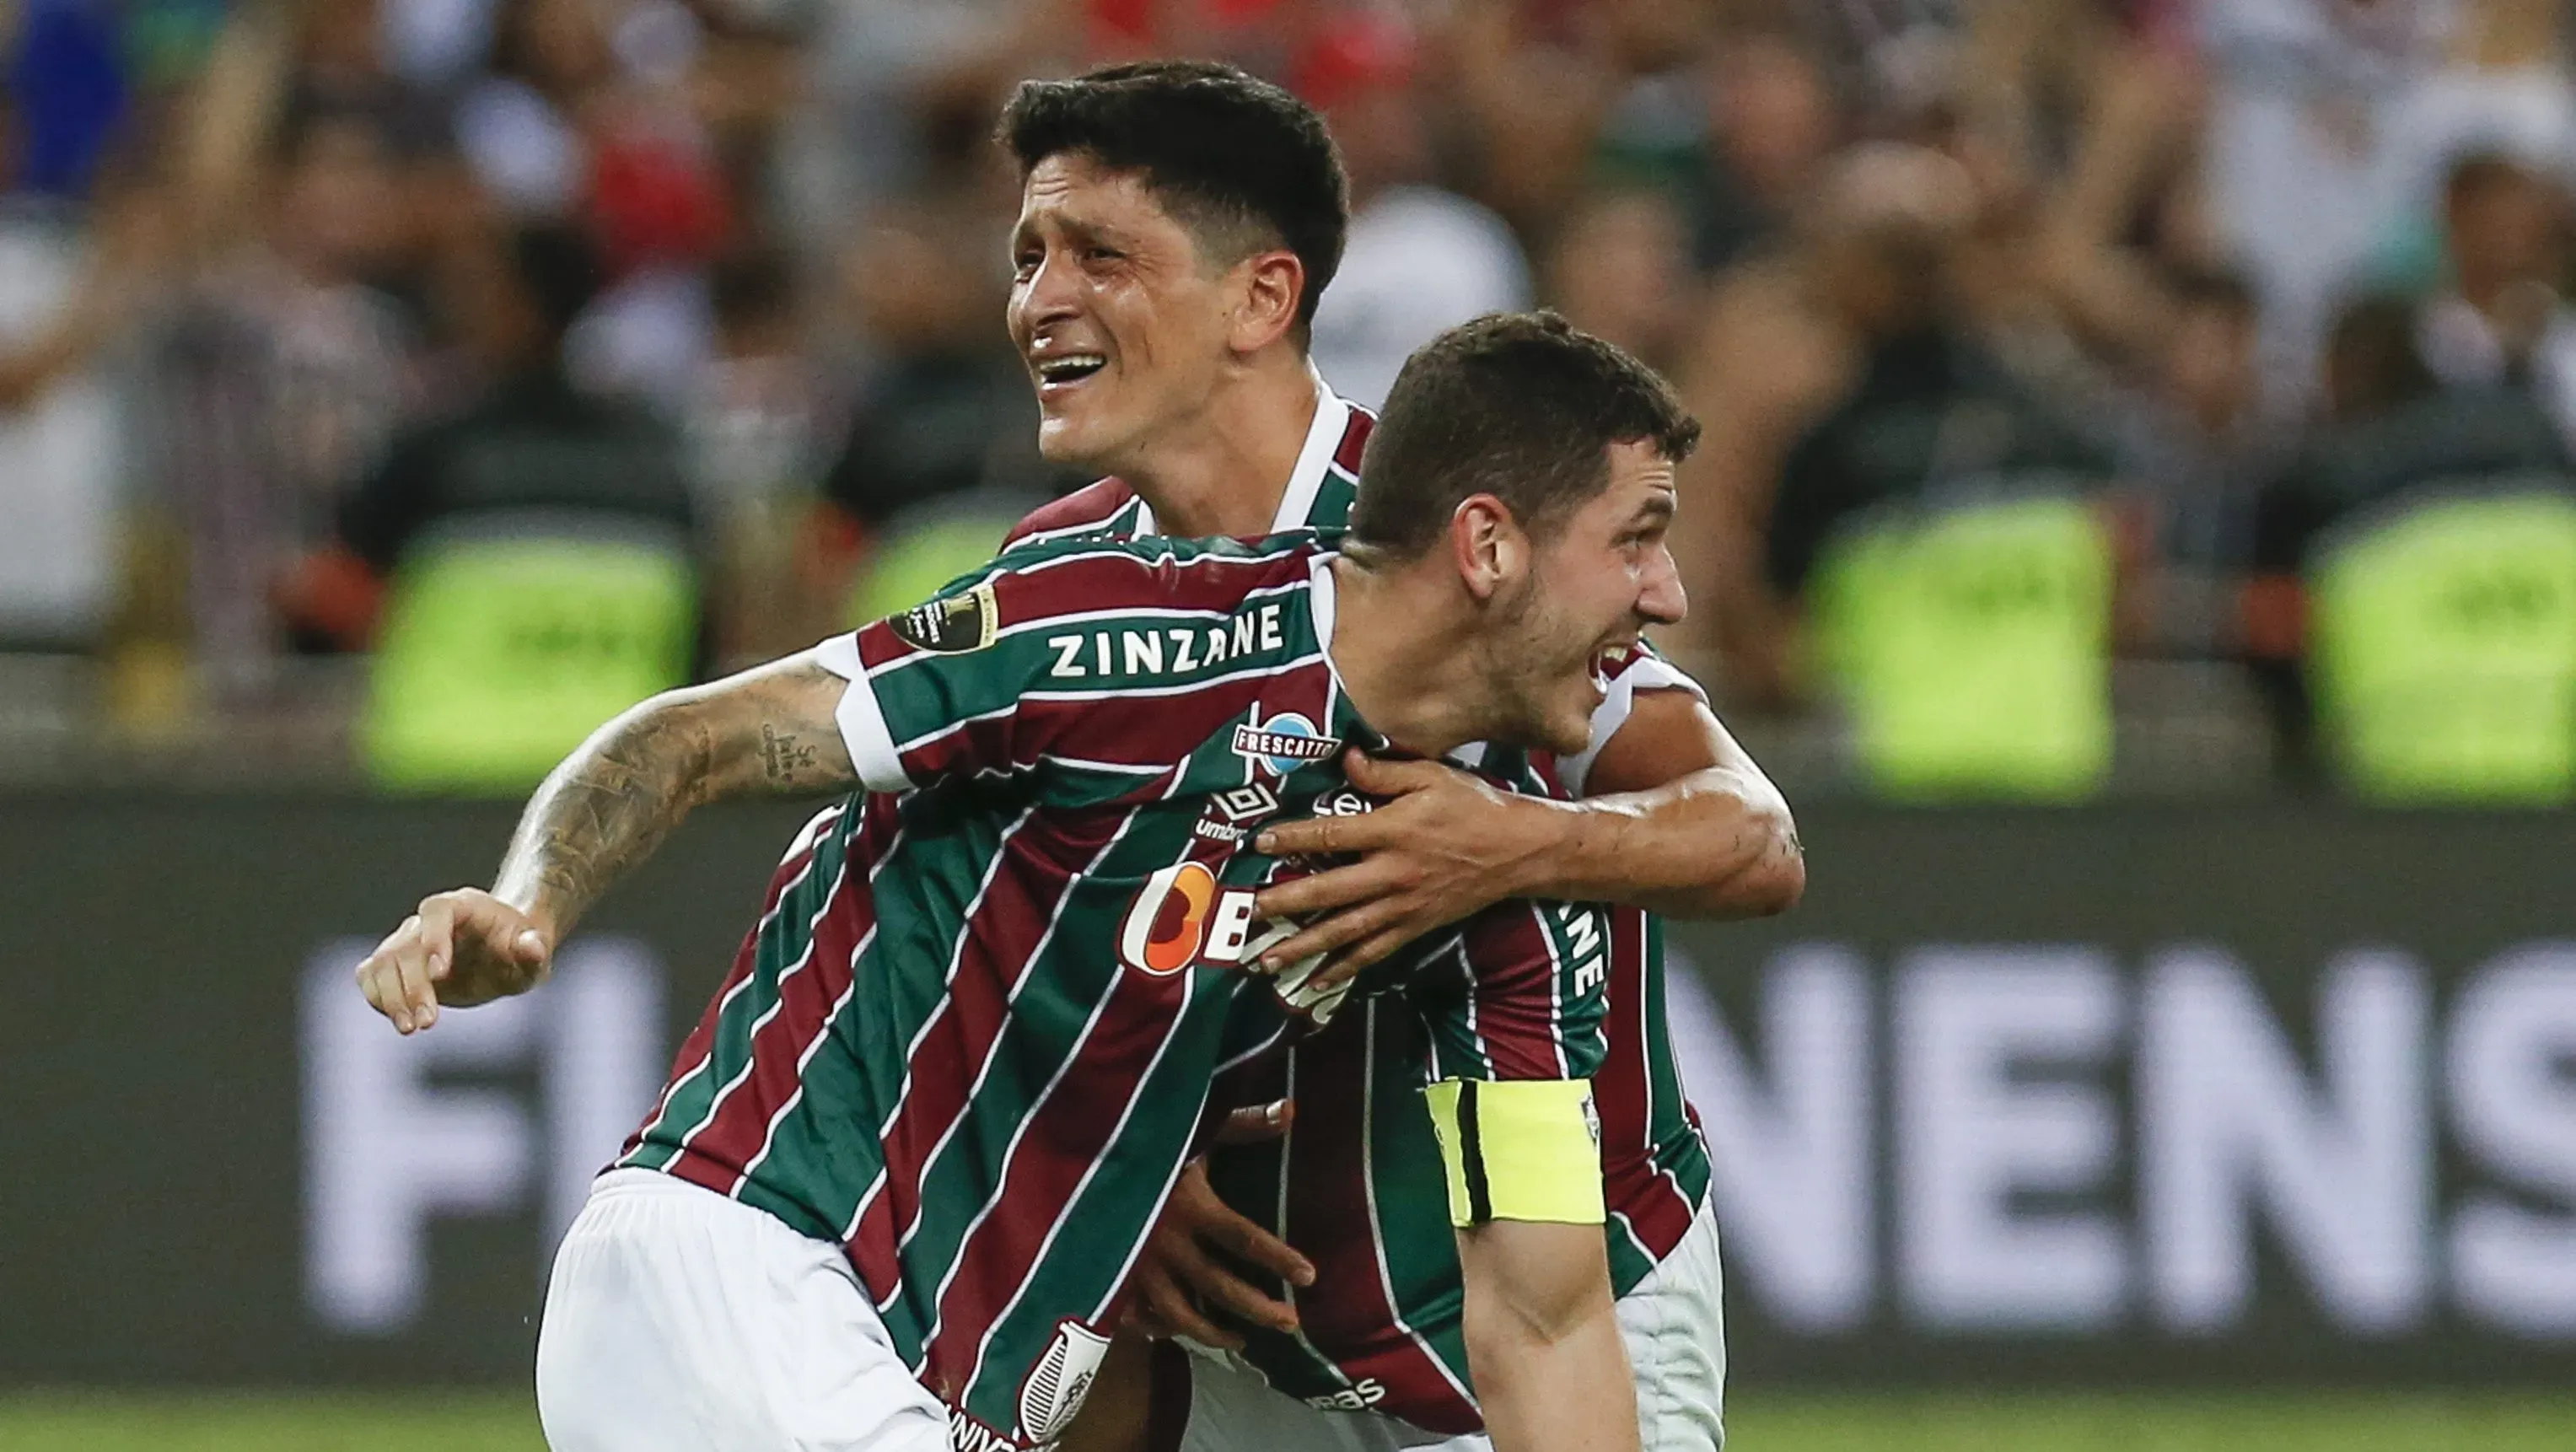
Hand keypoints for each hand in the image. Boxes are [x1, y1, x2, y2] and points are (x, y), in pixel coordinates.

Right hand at [354, 888, 554, 1033]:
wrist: (502, 953)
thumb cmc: (519, 949)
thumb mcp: (535, 955)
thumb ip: (534, 951)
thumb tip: (532, 946)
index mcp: (463, 906)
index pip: (437, 911)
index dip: (433, 938)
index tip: (440, 974)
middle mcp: (428, 921)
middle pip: (406, 946)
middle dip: (414, 987)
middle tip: (428, 1022)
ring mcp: (408, 940)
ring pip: (382, 962)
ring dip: (391, 998)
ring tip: (411, 1028)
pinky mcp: (396, 963)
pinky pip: (371, 974)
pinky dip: (378, 997)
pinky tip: (401, 1019)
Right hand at [1122, 1105, 1313, 1347]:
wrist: (1077, 1158)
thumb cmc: (1144, 1141)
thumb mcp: (1195, 1127)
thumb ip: (1243, 1125)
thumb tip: (1291, 1109)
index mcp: (1190, 1206)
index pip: (1244, 1239)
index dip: (1279, 1260)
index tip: (1309, 1276)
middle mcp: (1166, 1243)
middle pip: (1220, 1286)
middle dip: (1258, 1309)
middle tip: (1291, 1323)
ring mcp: (1137, 1267)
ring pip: (1180, 1315)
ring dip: (1214, 1333)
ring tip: (1242, 1341)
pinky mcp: (1113, 1278)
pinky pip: (1139, 1317)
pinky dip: (1162, 1330)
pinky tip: (1181, 1334)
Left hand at [1251, 751, 1561, 989]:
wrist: (1520, 851)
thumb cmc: (1474, 807)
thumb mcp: (1433, 776)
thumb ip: (1384, 773)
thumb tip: (1344, 758)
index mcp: (1394, 831)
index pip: (1332, 835)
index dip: (1293, 838)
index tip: (1259, 844)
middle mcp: (1394, 873)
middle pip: (1331, 891)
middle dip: (1286, 903)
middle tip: (1249, 913)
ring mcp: (1404, 906)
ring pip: (1347, 931)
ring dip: (1305, 947)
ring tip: (1267, 959)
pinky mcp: (1416, 927)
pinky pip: (1375, 952)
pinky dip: (1345, 968)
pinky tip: (1317, 980)